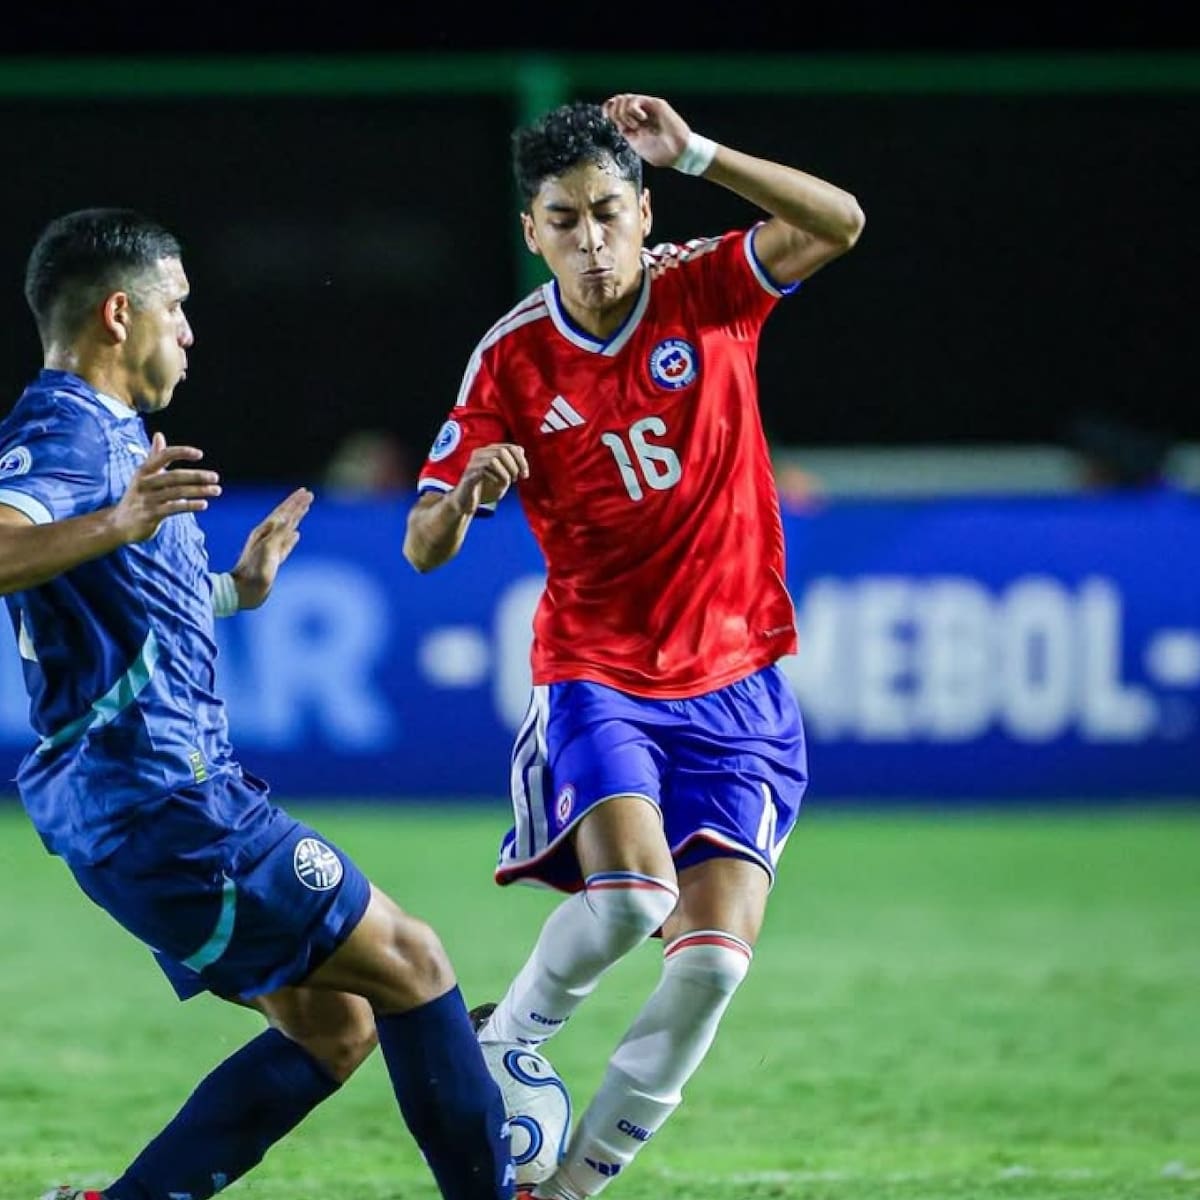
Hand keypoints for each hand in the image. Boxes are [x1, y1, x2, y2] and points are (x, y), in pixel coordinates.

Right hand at [112, 431, 220, 542]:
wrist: (119, 524)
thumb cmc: (137, 496)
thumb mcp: (143, 475)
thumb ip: (154, 457)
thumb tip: (159, 435)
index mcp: (144, 470)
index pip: (163, 456)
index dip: (181, 452)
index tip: (200, 454)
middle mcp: (144, 483)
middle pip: (174, 476)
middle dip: (197, 476)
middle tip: (216, 477)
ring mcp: (147, 499)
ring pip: (177, 492)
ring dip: (199, 491)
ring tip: (216, 490)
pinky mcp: (150, 515)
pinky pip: (173, 508)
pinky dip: (190, 505)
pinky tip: (204, 504)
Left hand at [229, 487, 312, 609]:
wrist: (243, 591)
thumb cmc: (254, 571)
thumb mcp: (267, 550)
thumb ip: (278, 534)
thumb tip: (290, 518)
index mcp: (265, 532)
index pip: (283, 512)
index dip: (295, 502)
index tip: (306, 492)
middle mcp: (267, 537)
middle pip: (285, 517)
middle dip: (297, 505)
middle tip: (308, 494)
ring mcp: (271, 548)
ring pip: (287, 529)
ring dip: (296, 518)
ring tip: (304, 509)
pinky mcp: (273, 560)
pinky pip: (286, 544)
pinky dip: (292, 538)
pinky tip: (297, 534)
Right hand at [450, 444, 528, 514]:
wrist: (466, 503)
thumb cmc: (486, 489)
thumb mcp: (503, 476)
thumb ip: (512, 464)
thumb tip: (521, 451)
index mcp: (489, 452)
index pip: (510, 447)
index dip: (521, 460)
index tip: (525, 474)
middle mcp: (480, 454)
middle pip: (502, 451)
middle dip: (514, 466)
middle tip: (516, 479)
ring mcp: (473, 463)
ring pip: (493, 460)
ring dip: (505, 472)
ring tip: (508, 483)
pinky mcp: (469, 474)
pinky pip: (483, 470)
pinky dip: (495, 478)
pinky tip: (498, 485)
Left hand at [602, 94, 690, 167]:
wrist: (678, 152)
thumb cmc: (660, 152)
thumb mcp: (636, 144)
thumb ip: (626, 132)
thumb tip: (615, 122)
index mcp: (633, 123)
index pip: (615, 108)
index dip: (607, 108)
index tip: (605, 116)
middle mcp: (639, 113)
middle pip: (618, 100)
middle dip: (615, 112)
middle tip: (627, 126)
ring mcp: (647, 108)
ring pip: (625, 98)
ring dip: (625, 114)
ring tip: (636, 126)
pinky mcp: (654, 104)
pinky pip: (636, 100)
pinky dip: (633, 110)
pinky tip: (641, 120)